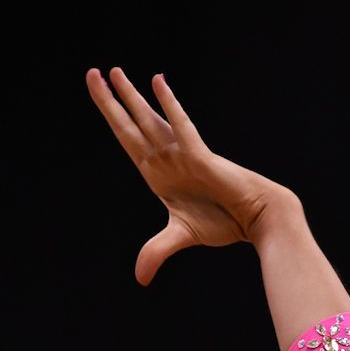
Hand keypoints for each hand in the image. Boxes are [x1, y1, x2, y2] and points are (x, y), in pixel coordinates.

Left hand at [86, 68, 294, 284]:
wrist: (255, 218)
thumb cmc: (224, 222)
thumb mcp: (181, 236)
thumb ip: (157, 251)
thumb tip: (139, 278)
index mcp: (158, 173)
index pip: (128, 140)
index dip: (112, 118)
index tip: (99, 96)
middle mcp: (166, 158)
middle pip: (131, 125)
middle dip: (110, 100)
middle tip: (93, 74)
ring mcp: (181, 154)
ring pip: (149, 120)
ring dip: (132, 96)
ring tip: (113, 72)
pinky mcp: (199, 156)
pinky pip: (180, 126)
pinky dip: (169, 105)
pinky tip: (157, 83)